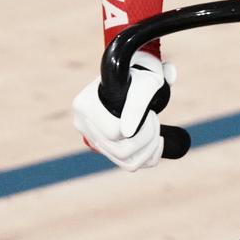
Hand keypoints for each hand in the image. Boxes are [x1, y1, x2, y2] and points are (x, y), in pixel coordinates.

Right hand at [70, 51, 174, 171]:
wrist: (134, 77)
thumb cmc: (141, 77)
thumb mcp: (144, 84)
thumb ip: (135, 105)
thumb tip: (127, 133)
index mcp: (84, 105)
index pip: (114, 133)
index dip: (140, 129)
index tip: (151, 114)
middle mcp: (82, 123)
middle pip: (119, 151)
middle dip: (147, 139)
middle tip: (155, 120)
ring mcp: (91, 136)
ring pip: (125, 161)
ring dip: (149, 150)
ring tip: (156, 131)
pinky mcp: (105, 145)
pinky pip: (126, 162)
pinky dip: (147, 158)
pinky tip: (157, 145)